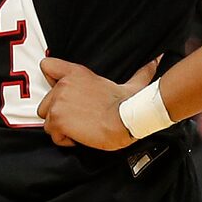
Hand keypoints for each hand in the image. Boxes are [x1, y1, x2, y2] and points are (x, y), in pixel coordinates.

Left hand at [37, 55, 157, 150]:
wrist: (125, 120)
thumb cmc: (128, 104)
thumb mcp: (133, 83)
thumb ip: (141, 72)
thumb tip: (157, 61)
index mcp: (76, 73)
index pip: (47, 67)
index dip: (51, 80)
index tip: (61, 92)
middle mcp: (63, 85)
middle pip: (45, 103)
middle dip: (59, 114)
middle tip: (79, 119)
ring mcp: (58, 103)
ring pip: (48, 122)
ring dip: (62, 129)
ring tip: (82, 129)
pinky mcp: (58, 120)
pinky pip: (54, 136)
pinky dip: (66, 140)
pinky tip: (81, 137)